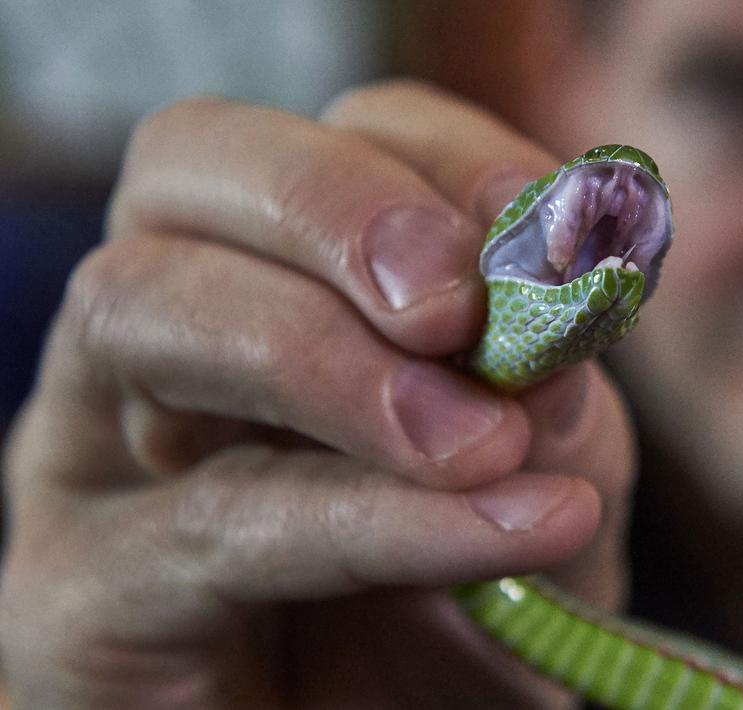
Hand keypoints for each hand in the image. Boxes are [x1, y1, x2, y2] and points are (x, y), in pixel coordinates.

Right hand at [0, 82, 635, 708]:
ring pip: (144, 306)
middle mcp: (175, 336)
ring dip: (330, 359)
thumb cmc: (465, 626)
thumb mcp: (550, 495)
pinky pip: (202, 520)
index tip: (553, 228)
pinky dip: (366, 515)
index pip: (337, 136)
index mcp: (293, 282)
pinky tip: (500, 531)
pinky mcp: (73, 591)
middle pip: (190, 163)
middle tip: (463, 306)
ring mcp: (97, 452)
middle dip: (339, 209)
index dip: (445, 159)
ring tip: (484, 443)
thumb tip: (554, 339)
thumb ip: (558, 409)